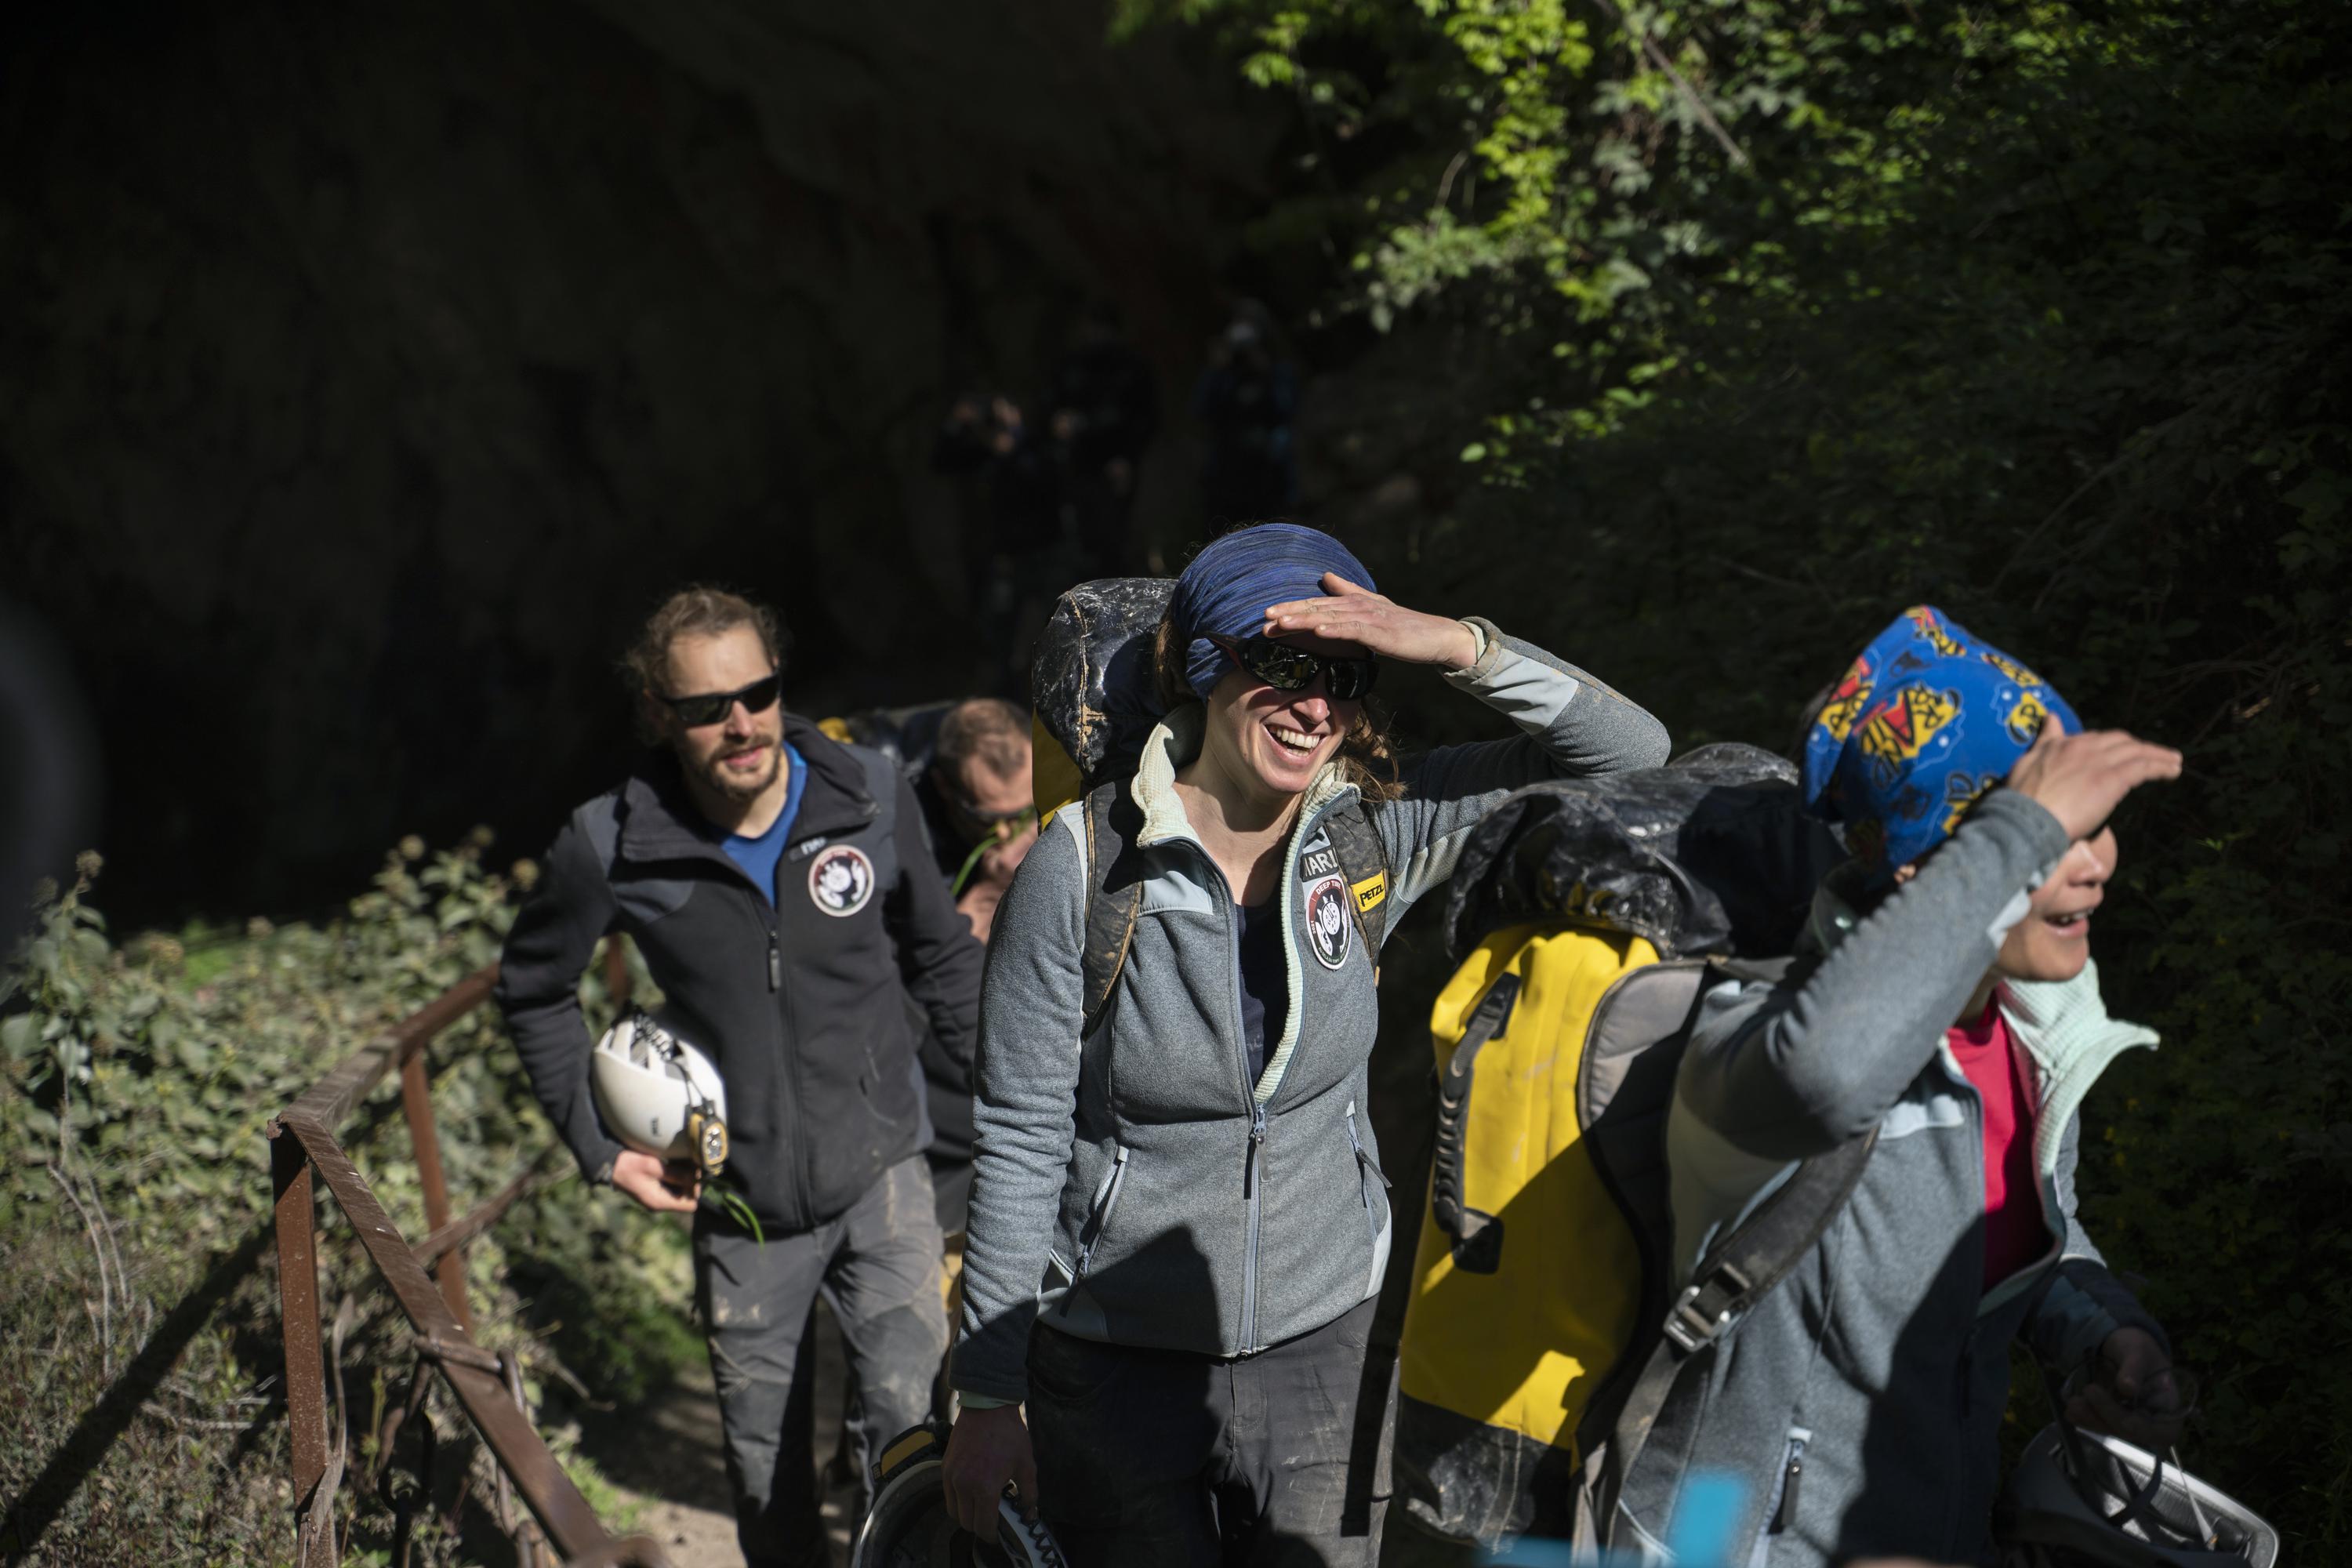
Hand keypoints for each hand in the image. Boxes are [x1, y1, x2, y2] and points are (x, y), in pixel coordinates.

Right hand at [611, 1148, 700, 1213]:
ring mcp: (658, 1196)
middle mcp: (660, 1203)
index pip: (690, 1205)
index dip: (695, 1189)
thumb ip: (675, 1174)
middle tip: (689, 1163)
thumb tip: (695, 1178)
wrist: (610, 1165)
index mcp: (659, 1201)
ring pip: (681, 1190)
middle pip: (687, 1197)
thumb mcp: (653, 1166)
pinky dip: (677, 1175)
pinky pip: (673, 1186)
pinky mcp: (655, 1189)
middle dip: (691, 1181)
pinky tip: (675, 1162)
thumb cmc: (629, 1165)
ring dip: (684, 1177)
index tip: (692, 1173)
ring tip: (682, 1161)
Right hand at [942, 1404, 1037, 1541]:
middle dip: (980, 1526)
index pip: (983, 1526)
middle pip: (967, 1523)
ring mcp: (951, 1477)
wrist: (987, 1407)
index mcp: (985, 1487)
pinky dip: (957, 1500)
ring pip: (954, 1512)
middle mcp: (964, 1485)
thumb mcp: (1026, 1464)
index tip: (998, 1533)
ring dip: (967, 1515)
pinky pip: (947, 1495)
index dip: (992, 1535)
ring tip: (981, 1506)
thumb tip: (1029, 1513)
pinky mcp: (944, 1468)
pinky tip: (971, 1491)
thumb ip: (1029, 1493)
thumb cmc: (1009, 1434)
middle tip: (992, 1520)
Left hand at [1263, 574, 1479, 670]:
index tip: (1267, 615)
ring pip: (1332, 617)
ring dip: (1305, 619)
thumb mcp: (1373, 606)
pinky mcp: (1382, 633)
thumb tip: (1325, 576)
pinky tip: (1319, 630)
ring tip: (1281, 623)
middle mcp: (1359, 606)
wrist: (1437, 635)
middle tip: (1264, 618)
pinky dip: (1336, 629)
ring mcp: (1371, 618)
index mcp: (1354, 603)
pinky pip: (1355, 630)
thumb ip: (1348, 591)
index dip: (1292, 608)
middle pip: (1319, 608)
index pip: (1317, 605)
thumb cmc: (1404, 625)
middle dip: (1290, 612)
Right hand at [2005, 723, 2181, 841]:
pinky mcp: (2112, 779)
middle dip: (2138, 746)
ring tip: (2173, 761)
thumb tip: (2051, 717)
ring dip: (2157, 755)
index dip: (2110, 744)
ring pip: (2136, 751)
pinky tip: (2173, 771)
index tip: (2122, 750)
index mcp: (2061, 743)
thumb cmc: (2021, 799)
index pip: (2093, 738)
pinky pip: (2143, 768)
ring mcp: (2099, 762)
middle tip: (2153, 755)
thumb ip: (2044, 740)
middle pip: (2120, 741)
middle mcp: (2083, 746)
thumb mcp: (2027, 761)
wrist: (2026, 819)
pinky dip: (2161, 767)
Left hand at [2068, 1327, 2188, 1450]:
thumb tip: (2128, 1389)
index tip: (2127, 1421)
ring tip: (2073, 1402)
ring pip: (2111, 1430)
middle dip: (2109, 1416)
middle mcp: (2150, 1420)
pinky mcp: (2109, 1418)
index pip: (2164, 1432)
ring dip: (2091, 1419)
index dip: (2146, 1431)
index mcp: (2169, 1406)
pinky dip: (2084, 1420)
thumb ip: (2134, 1368)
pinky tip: (2070, 1412)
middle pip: (2132, 1432)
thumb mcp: (2138, 1350)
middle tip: (2089, 1391)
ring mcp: (2128, 1420)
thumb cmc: (2137, 1347)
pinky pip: (2097, 1424)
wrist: (2119, 1346)